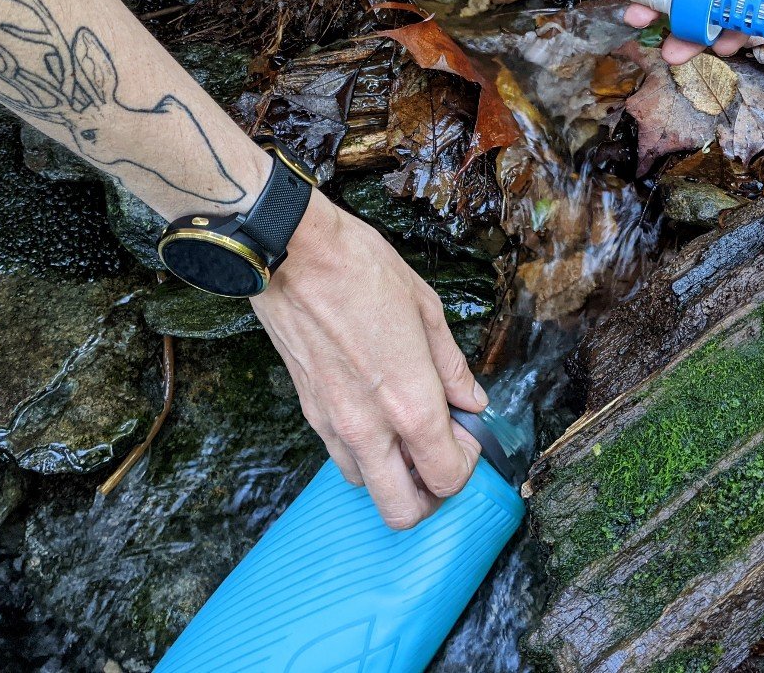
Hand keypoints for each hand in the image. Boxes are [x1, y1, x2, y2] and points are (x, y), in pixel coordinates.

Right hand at [251, 192, 487, 528]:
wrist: (292, 253)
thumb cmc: (361, 270)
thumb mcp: (426, 309)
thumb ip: (452, 366)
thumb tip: (471, 399)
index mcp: (410, 404)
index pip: (448, 477)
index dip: (468, 464)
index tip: (469, 434)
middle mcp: (370, 427)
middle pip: (402, 511)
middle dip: (429, 496)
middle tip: (440, 458)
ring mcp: (333, 424)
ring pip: (368, 486)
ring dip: (393, 474)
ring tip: (406, 433)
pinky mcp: (308, 411)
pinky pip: (340, 455)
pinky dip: (363, 451)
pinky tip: (374, 413)